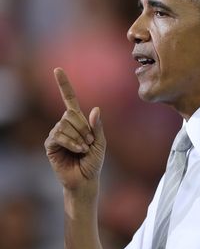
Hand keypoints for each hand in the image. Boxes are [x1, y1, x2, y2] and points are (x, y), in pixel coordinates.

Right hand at [45, 68, 105, 190]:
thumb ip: (97, 126)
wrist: (86, 179)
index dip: (64, 85)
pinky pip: (58, 135)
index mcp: (78, 121)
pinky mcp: (50, 144)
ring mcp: (57, 134)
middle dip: (84, 129)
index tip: (57, 69)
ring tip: (84, 149)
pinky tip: (77, 150)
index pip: (69, 99)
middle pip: (71, 114)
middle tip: (89, 142)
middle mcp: (65, 124)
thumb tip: (95, 109)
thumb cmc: (94, 161)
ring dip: (79, 137)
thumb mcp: (100, 142)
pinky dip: (72, 142)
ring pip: (65, 124)